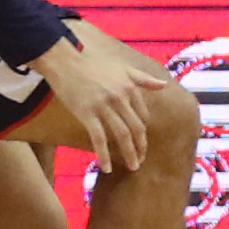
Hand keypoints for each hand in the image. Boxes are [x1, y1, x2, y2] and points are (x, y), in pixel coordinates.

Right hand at [31, 35, 165, 173]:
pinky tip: (105, 167)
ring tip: (133, 167)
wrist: (64, 61)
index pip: (142, 116)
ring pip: (122, 135)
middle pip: (136, 128)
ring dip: (130, 153)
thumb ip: (143, 78)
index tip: (140, 142)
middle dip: (141, 147)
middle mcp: (120, 98)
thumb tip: (164, 85)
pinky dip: (103, 154)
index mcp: (130, 88)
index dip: (143, 131)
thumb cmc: (91, 64)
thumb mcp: (122, 68)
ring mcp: (104, 106)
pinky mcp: (87, 113)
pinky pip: (98, 138)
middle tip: (140, 161)